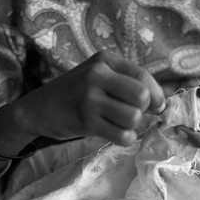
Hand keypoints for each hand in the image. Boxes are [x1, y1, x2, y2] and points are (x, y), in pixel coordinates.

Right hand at [13, 51, 165, 145]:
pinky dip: (124, 138)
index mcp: (104, 60)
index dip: (157, 95)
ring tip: (119, 124)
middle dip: (144, 110)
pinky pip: (122, 135)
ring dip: (132, 126)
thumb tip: (162, 104)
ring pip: (133, 117)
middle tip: (133, 114)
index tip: (157, 106)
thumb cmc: (75, 93)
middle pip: (141, 96)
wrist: (37, 108)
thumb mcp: (98, 76)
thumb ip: (127, 83)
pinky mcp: (85, 121)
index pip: (143, 76)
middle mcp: (97, 75)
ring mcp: (89, 98)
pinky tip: (114, 133)